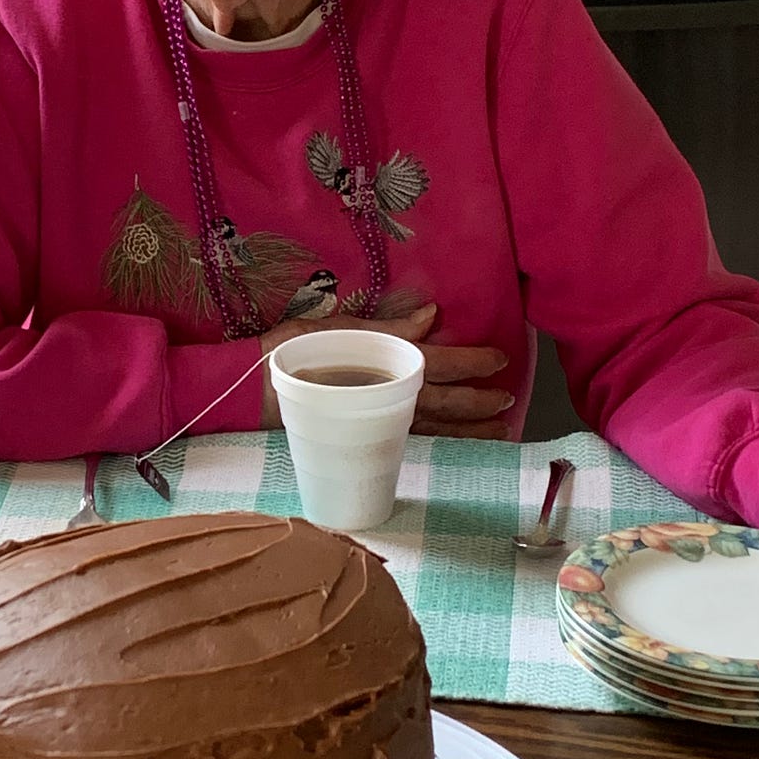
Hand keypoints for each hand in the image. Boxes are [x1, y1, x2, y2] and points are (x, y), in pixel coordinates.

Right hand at [259, 304, 512, 437]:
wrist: (251, 392)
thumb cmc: (291, 354)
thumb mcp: (339, 329)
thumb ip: (389, 327)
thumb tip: (432, 315)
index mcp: (383, 367)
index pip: (438, 365)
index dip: (472, 363)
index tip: (500, 359)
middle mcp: (385, 399)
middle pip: (444, 403)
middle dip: (478, 402)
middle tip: (507, 399)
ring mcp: (377, 422)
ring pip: (434, 429)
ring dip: (469, 431)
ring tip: (497, 430)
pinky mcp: (365, 436)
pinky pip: (413, 441)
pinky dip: (440, 443)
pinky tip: (456, 443)